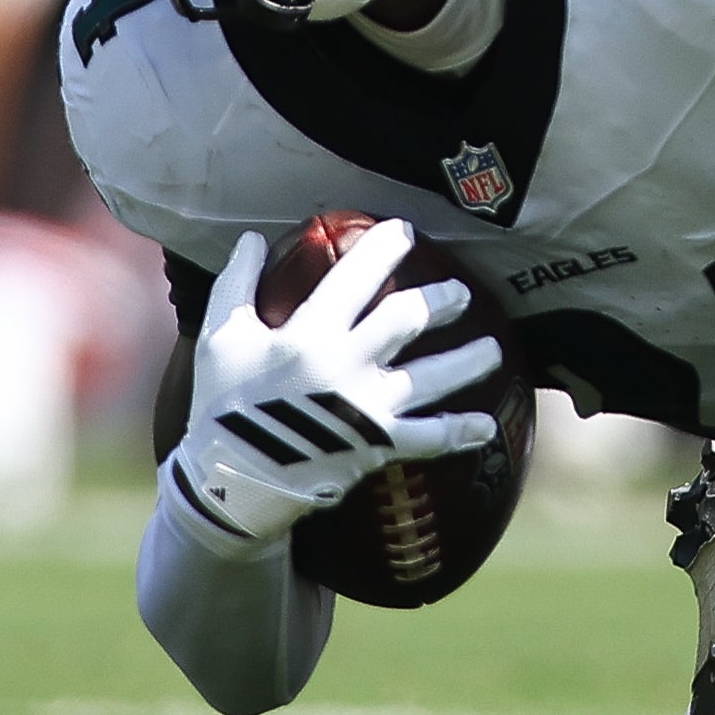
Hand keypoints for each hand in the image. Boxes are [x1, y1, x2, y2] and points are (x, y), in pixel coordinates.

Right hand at [165, 223, 505, 549]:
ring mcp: (367, 407)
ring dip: (470, 361)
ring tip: (494, 350)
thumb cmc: (223, 405)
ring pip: (434, 376)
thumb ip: (236, 284)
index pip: (356, 277)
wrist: (229, 482)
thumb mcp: (220, 338)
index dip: (384, 249)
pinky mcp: (377, 446)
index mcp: (308, 333)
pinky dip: (460, 432)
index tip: (407, 232)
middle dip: (441, 300)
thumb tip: (252, 238)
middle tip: (461, 294)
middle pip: (408, 319)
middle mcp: (346, 364)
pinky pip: (430, 438)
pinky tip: (486, 425)